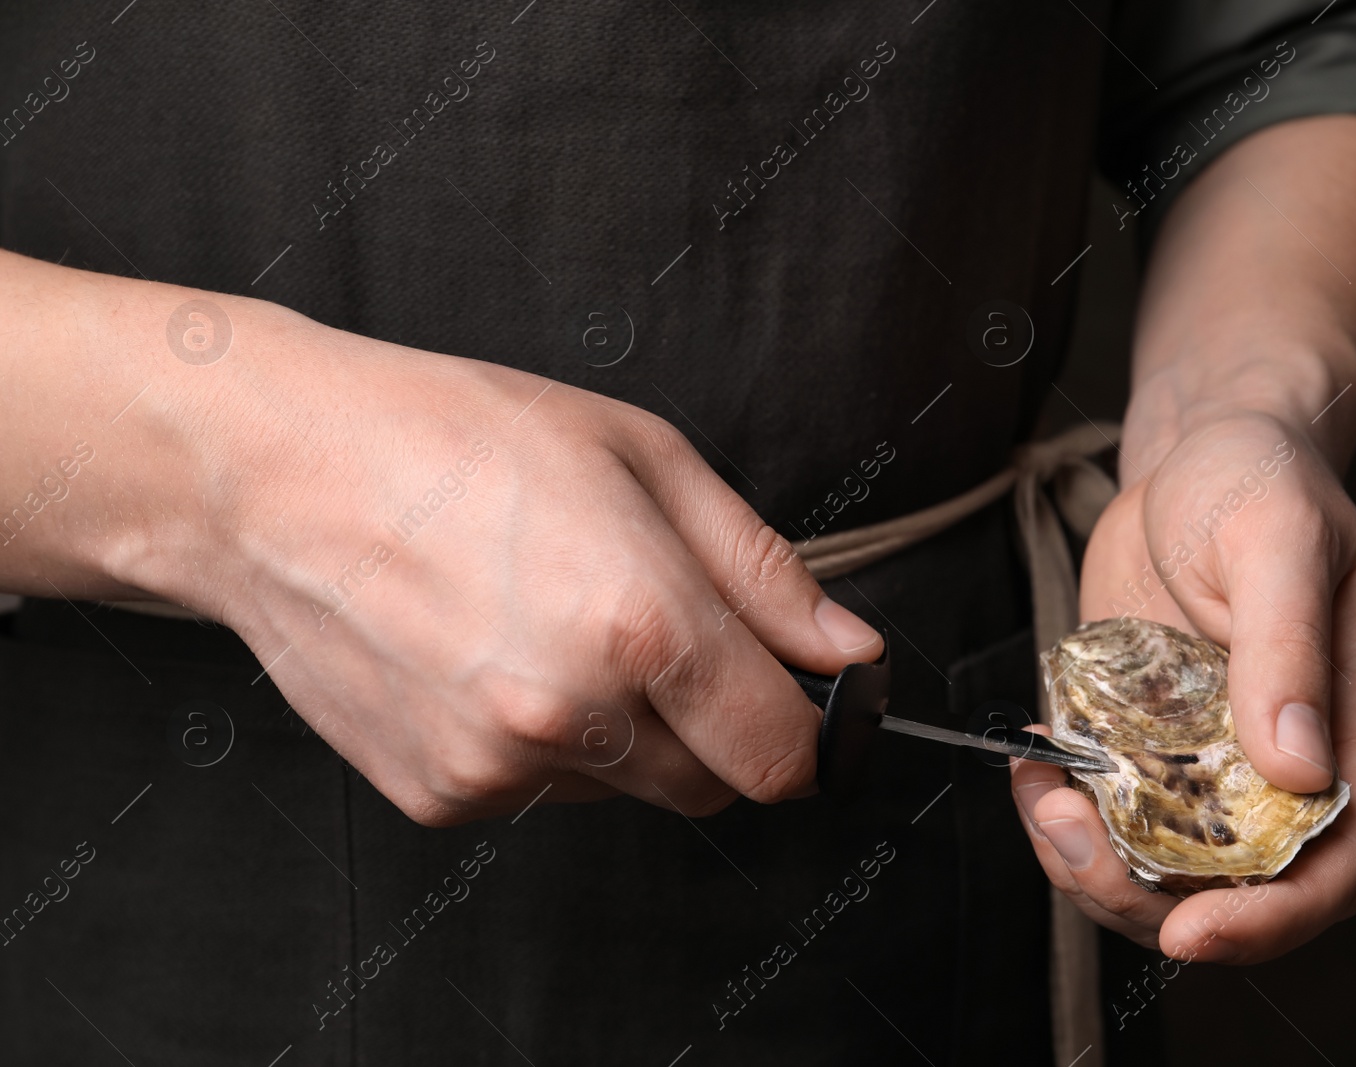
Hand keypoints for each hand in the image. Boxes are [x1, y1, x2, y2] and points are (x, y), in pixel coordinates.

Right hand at [132, 300, 882, 824]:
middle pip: (715, 788)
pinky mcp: (439, 796)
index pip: (784, 754)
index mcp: (641, 623)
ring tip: (553, 619)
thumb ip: (764, 573)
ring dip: (626, 731)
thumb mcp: (643, 458)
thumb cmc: (453, 436)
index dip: (813, 729)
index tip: (808, 697)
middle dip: (721, 727)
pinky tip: (493, 655)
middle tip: (668, 633)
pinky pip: (541, 792)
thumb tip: (848, 650)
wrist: (273, 474)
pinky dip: (544, 744)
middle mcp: (571, 717)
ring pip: (627, 789)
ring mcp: (498, 768)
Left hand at [1010, 412, 1355, 962]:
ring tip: (1038, 791)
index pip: (1333, 868)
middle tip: (1068, 832)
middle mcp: (1276, 767)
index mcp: (1344, 734)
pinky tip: (1031, 759)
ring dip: (1087, 862)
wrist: (1195, 451)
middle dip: (1145, 900)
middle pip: (1231, 893)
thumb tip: (1297, 764)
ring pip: (1155, 869)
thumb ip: (1287, 648)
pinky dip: (1059, 810)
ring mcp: (1203, 761)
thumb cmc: (1258, 478)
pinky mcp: (1141, 741)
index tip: (1188, 932)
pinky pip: (1104, 812)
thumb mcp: (1277, 541)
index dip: (1270, 922)